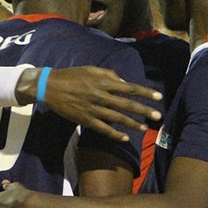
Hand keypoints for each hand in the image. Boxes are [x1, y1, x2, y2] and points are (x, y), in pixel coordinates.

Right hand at [16, 66, 161, 142]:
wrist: (49, 87)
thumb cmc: (72, 75)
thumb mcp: (91, 69)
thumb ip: (109, 74)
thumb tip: (124, 82)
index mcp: (103, 82)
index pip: (129, 88)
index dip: (145, 92)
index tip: (158, 97)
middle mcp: (100, 95)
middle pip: (127, 104)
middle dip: (143, 110)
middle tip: (158, 116)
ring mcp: (93, 109)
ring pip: (117, 118)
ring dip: (132, 124)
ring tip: (144, 128)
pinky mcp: (85, 119)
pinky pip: (103, 129)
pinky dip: (114, 134)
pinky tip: (125, 138)